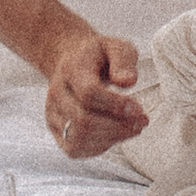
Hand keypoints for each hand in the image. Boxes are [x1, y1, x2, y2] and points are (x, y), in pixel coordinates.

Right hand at [43, 28, 146, 159]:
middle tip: (142, 121)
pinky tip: (116, 134)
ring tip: (133, 128)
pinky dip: (100, 146)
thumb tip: (128, 82)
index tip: (139, 108)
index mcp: (71, 69)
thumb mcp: (117, 47)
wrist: (73, 61)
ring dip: (111, 138)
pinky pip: (76, 149)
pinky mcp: (56, 130)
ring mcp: (53, 114)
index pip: (89, 93)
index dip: (116, 105)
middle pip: (83, 121)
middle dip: (118, 126)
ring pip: (78, 139)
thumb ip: (124, 60)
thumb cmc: (100, 56)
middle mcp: (56, 93)